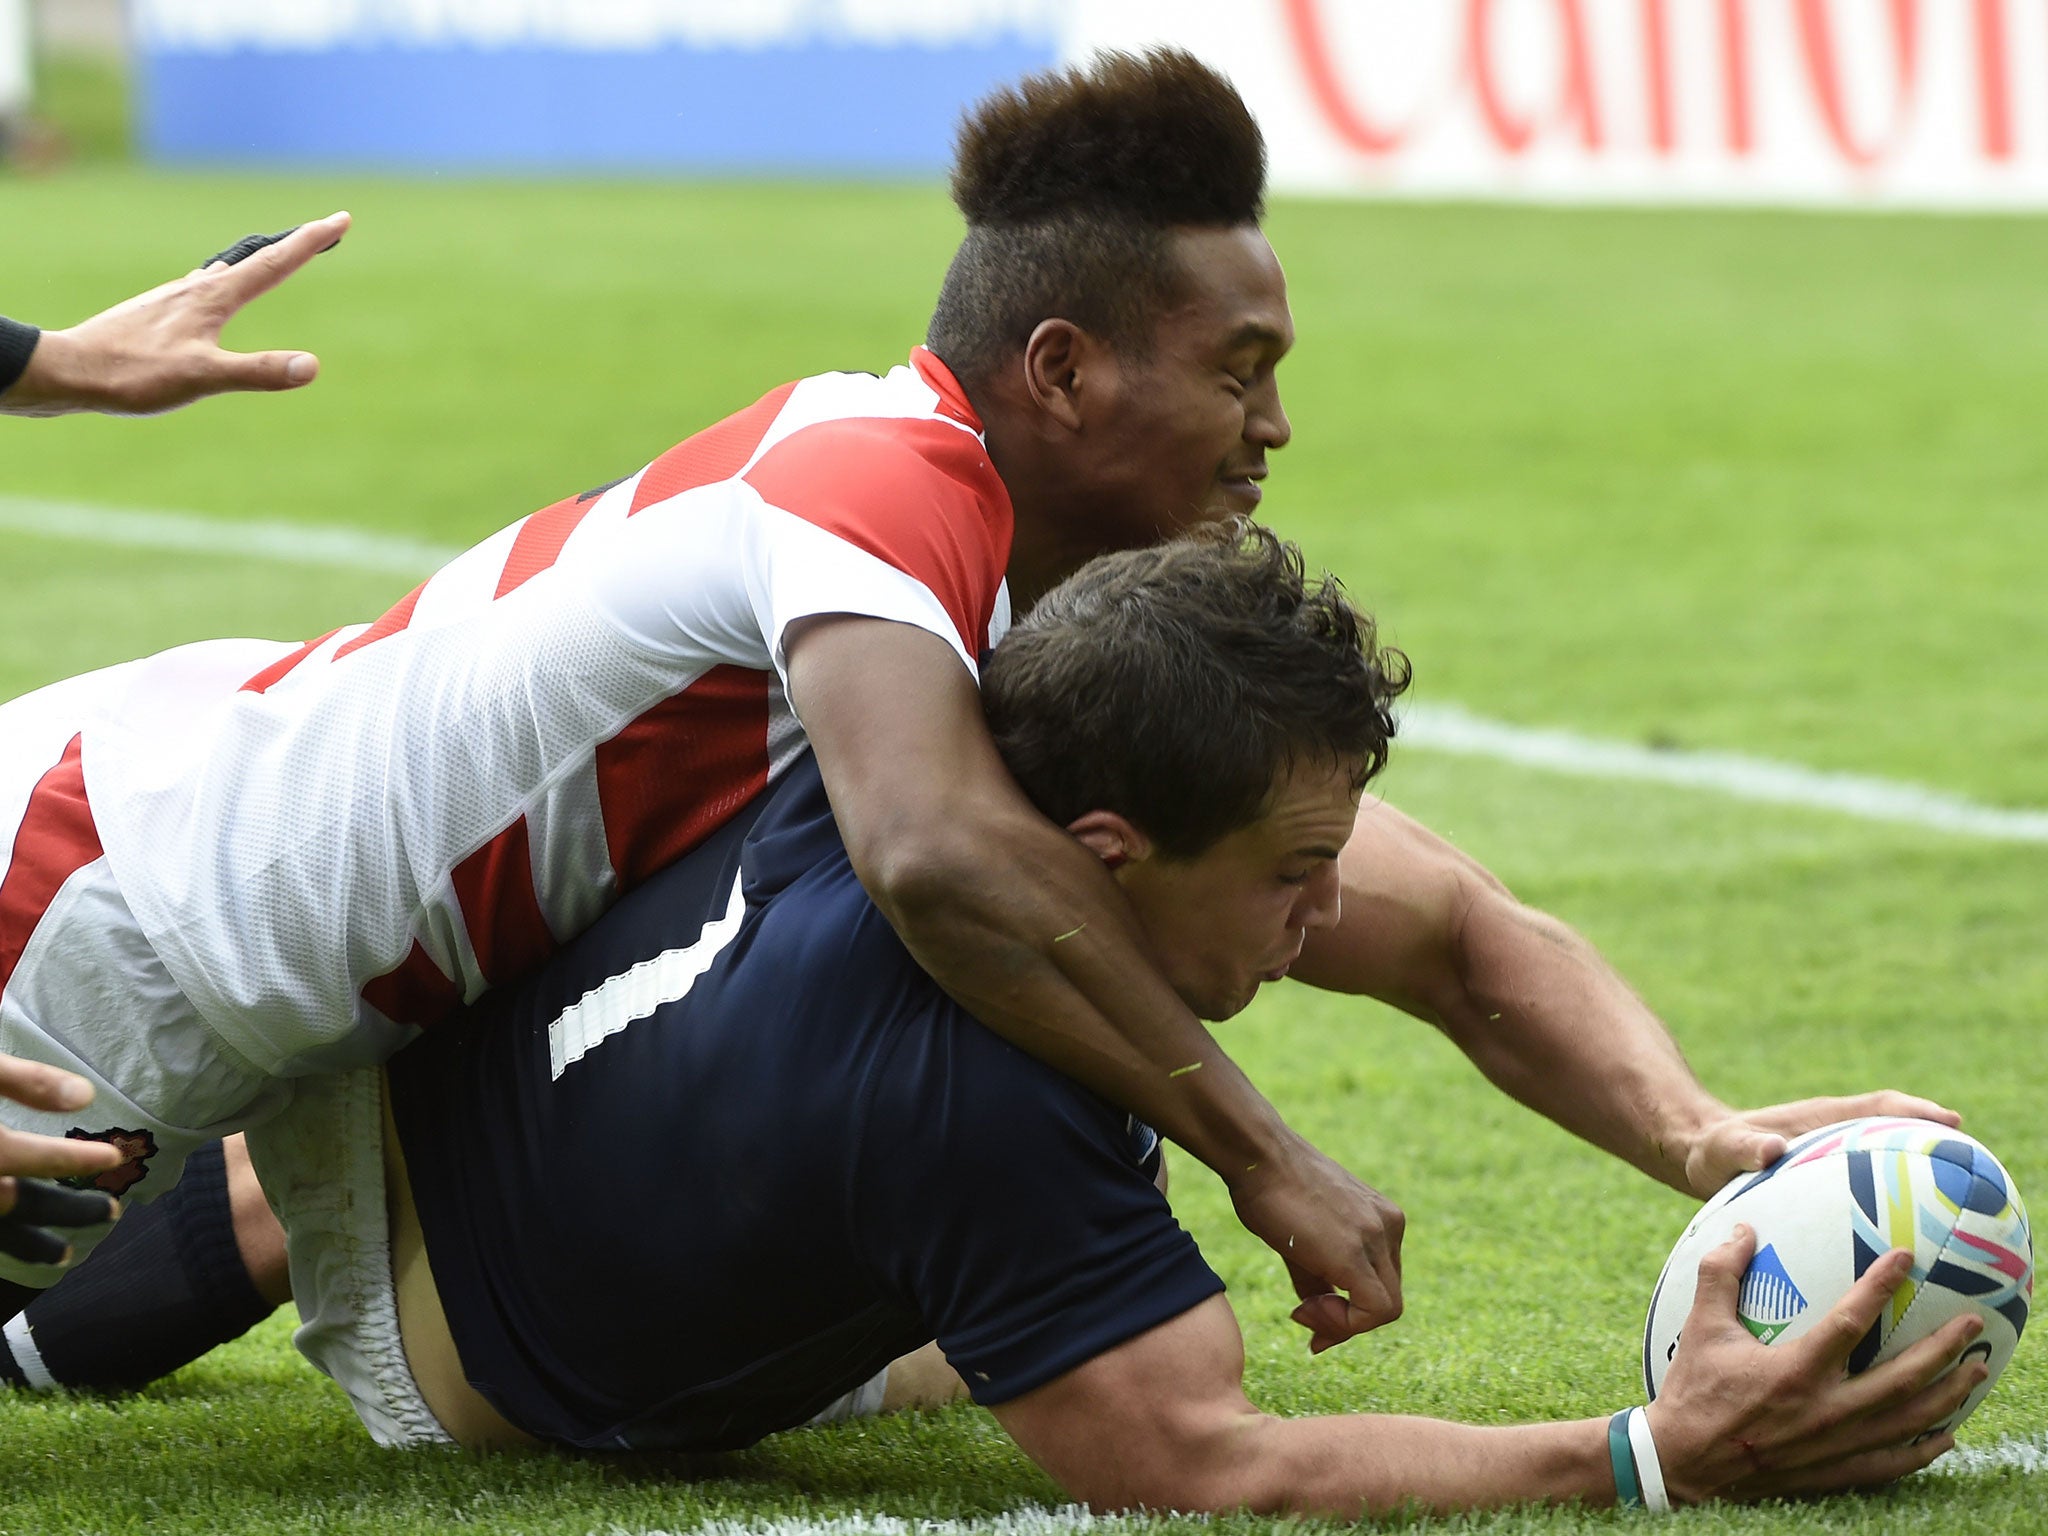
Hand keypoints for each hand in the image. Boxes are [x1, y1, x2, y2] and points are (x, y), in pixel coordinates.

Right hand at [0, 1055, 121, 1263]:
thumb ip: (26, 1080)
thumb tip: (86, 1096)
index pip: (35, 1157)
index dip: (79, 1160)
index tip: (114, 1160)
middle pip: (21, 1206)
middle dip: (68, 1212)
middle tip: (112, 1213)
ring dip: (28, 1247)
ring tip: (66, 1256)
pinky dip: (3, 1243)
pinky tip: (16, 1242)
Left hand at [3, 211, 349, 416]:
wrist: (68, 370)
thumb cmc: (132, 374)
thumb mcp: (201, 377)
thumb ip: (257, 371)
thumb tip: (311, 366)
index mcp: (212, 298)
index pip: (274, 264)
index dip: (311, 242)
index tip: (341, 218)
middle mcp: (194, 289)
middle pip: (254, 260)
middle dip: (291, 246)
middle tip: (321, 231)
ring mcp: (174, 299)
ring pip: (226, 272)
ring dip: (257, 263)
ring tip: (274, 258)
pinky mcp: (157, 314)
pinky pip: (202, 289)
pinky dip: (225, 282)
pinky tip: (213, 293)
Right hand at [1229, 1135, 1404, 1350]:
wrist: (1258, 1156)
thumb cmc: (1271, 1189)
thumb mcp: (1305, 1236)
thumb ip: (1320, 1276)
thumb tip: (1315, 1318)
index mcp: (1383, 1219)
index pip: (1383, 1282)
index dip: (1351, 1310)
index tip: (1308, 1312)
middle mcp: (1389, 1226)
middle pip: (1387, 1298)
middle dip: (1347, 1321)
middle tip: (1304, 1318)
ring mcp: (1378, 1236)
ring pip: (1386, 1308)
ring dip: (1342, 1324)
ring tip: (1302, 1312)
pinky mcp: (1356, 1252)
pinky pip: (1374, 1310)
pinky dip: (1345, 1325)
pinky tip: (1306, 1311)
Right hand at [1647, 1224, 1982, 1503]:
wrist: (1685, 1461)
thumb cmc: (1693, 1390)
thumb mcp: (1700, 1326)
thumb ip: (1721, 1274)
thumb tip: (1741, 1230)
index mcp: (1795, 1371)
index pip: (1850, 1321)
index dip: (1880, 1286)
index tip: (1905, 1258)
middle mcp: (1825, 1409)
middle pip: (1903, 1377)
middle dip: (1944, 1348)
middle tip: (1972, 1324)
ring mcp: (1836, 1444)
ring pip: (1910, 1420)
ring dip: (1949, 1394)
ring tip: (1975, 1370)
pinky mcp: (1837, 1470)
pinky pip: (1895, 1462)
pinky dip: (1926, 1448)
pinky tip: (1946, 1434)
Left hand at [1677, 1092, 1961, 1197]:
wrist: (1701, 1159)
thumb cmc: (1712, 1149)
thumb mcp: (1723, 1147)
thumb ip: (1744, 1146)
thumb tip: (1771, 1149)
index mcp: (1819, 1120)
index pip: (1877, 1108)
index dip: (1914, 1112)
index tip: (1950, 1123)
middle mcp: (1835, 1138)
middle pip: (1899, 1138)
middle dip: (1937, 1151)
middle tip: (1977, 1177)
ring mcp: (1836, 1164)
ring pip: (1889, 1171)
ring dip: (1921, 1187)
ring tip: (1961, 1222)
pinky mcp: (1829, 1190)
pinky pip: (1870, 1199)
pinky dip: (1892, 1214)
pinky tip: (1908, 1251)